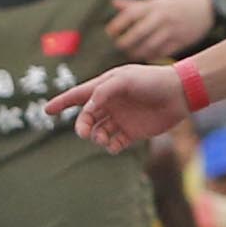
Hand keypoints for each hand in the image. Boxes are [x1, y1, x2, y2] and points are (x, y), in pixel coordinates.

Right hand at [48, 64, 189, 151]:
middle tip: (84, 133)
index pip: (78, 95)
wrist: (178, 94)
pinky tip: (114, 145)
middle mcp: (110, 104)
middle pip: (86, 118)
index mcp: (105, 88)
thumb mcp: (124, 79)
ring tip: (103, 139)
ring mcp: (120, 119)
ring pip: (98, 132)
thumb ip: (103, 91)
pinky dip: (110, 147)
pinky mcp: (132, 133)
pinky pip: (114, 144)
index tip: (47, 110)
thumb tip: (88, 107)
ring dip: (96, 137)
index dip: (62, 102)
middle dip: (82, 126)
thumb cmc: (151, 81)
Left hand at [101, 0, 216, 59]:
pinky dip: (152, 56)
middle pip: (138, 32)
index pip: (131, 14)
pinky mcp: (180, 42)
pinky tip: (146, 56)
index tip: (110, 32)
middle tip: (119, 45)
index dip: (118, 24)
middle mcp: (162, 17)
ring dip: (137, 52)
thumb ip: (135, 4)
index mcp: (154, 5)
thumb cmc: (176, 4)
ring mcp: (172, 31)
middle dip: (125, 42)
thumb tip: (113, 2)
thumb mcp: (158, 0)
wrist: (206, 9)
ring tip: (131, 53)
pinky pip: (162, 53)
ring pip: (150, 45)